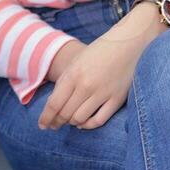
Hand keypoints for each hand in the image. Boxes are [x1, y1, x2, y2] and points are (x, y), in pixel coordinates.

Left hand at [38, 8, 163, 129]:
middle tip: (54, 126)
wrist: (127, 44)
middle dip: (57, 122)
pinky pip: (99, 120)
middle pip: (65, 113)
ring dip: (72, 123)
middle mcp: (86, 85)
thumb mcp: (76, 63)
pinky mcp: (117, 99)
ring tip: (69, 122)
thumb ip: (65, 82)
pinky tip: (83, 124)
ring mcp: (102, 93)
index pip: (54, 103)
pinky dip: (88, 125)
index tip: (42, 125)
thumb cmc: (98, 53)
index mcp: (72, 74)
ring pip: (80, 119)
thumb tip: (55, 106)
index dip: (46, 117)